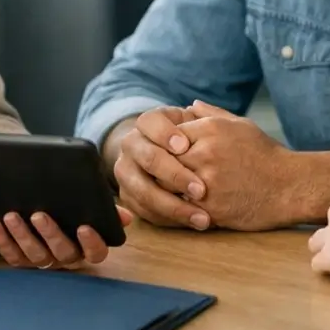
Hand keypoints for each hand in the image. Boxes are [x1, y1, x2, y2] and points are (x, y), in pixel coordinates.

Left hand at [0, 207, 133, 268]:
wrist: (48, 208)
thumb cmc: (74, 209)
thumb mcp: (91, 207)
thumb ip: (106, 210)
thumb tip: (125, 218)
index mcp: (87, 246)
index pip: (96, 253)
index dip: (92, 243)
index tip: (84, 226)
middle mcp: (66, 258)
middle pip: (62, 252)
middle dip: (50, 234)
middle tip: (39, 214)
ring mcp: (43, 260)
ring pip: (34, 255)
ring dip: (22, 236)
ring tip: (11, 216)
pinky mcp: (21, 260)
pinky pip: (12, 257)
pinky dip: (2, 242)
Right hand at [111, 108, 211, 230]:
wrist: (171, 160)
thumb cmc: (194, 140)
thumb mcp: (198, 124)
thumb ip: (203, 116)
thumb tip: (197, 106)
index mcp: (147, 123)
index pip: (150, 122)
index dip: (165, 134)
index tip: (185, 146)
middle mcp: (131, 145)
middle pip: (148, 158)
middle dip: (175, 175)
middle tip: (201, 190)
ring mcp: (126, 172)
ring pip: (144, 191)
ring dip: (174, 207)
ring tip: (203, 218)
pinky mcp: (127, 196)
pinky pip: (145, 211)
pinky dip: (169, 220)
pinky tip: (192, 223)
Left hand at [173, 101, 300, 230]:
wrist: (289, 187)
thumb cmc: (265, 155)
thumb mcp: (241, 125)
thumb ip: (211, 114)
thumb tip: (190, 106)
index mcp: (209, 130)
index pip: (166, 134)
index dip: (164, 146)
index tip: (168, 154)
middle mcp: (205, 153)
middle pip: (162, 160)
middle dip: (161, 168)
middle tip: (162, 174)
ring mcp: (206, 182)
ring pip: (167, 186)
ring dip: (167, 189)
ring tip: (172, 190)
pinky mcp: (210, 208)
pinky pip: (181, 207)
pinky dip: (179, 207)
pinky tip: (185, 205)